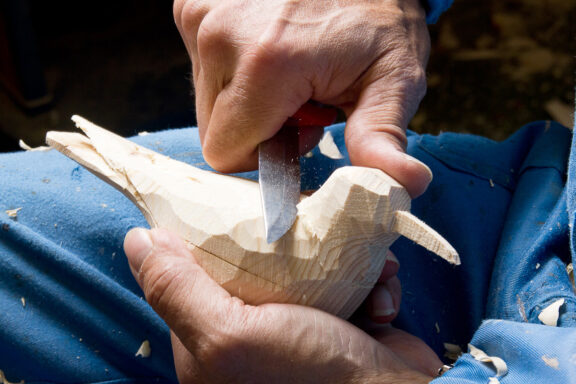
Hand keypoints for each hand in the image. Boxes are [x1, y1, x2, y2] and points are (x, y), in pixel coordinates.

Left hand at [124, 228, 441, 382]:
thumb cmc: (311, 378)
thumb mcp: (230, 336)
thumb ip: (178, 289)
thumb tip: (138, 238)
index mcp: (212, 342)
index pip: (199, 271)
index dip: (218, 234)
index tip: (246, 206)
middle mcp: (253, 335)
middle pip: (258, 261)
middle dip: (291, 243)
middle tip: (314, 230)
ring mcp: (301, 327)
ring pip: (310, 264)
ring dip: (342, 260)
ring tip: (363, 272)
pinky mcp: (344, 322)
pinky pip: (350, 280)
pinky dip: (371, 282)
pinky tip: (381, 300)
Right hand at [174, 0, 432, 196]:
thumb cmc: (378, 18)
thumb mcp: (393, 78)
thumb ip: (382, 137)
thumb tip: (406, 184)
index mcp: (266, 64)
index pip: (226, 154)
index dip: (265, 154)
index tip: (304, 125)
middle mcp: (220, 36)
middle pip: (214, 132)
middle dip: (257, 130)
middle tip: (301, 97)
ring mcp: (200, 16)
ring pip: (206, 102)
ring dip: (244, 102)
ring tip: (289, 70)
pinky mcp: (192, 6)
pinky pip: (202, 69)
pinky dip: (233, 73)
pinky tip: (269, 51)